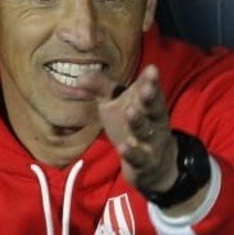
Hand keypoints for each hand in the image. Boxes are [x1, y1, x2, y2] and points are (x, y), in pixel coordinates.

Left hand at [83, 65, 182, 200]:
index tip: (152, 69)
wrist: (152, 165)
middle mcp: (154, 121)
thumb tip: (79, 77)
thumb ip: (102, 88)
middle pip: (153, 108)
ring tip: (131, 111)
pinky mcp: (145, 163)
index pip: (150, 89)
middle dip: (150, 97)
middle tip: (146, 87)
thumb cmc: (131, 126)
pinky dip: (132, 153)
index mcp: (148, 104)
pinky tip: (123, 147)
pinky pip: (139, 158)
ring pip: (145, 131)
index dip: (150, 80)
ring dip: (139, 122)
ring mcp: (151, 143)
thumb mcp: (116, 105)